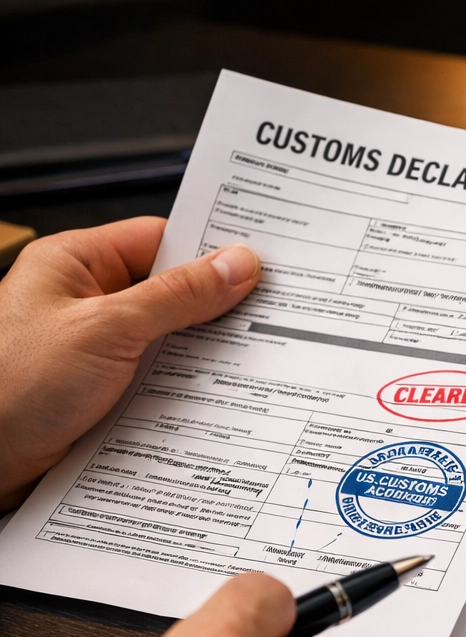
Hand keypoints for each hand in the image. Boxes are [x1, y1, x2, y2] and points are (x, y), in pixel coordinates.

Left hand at [0, 217, 260, 509]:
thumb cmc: (7, 386)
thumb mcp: (106, 329)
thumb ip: (178, 296)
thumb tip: (236, 265)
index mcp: (75, 264)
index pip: (162, 239)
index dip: (213, 250)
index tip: (263, 264)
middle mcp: (85, 302)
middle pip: (172, 291)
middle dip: (216, 308)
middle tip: (268, 317)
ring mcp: (95, 349)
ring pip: (169, 340)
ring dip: (202, 355)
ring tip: (246, 360)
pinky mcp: (102, 393)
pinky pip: (159, 380)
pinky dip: (186, 388)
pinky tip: (214, 396)